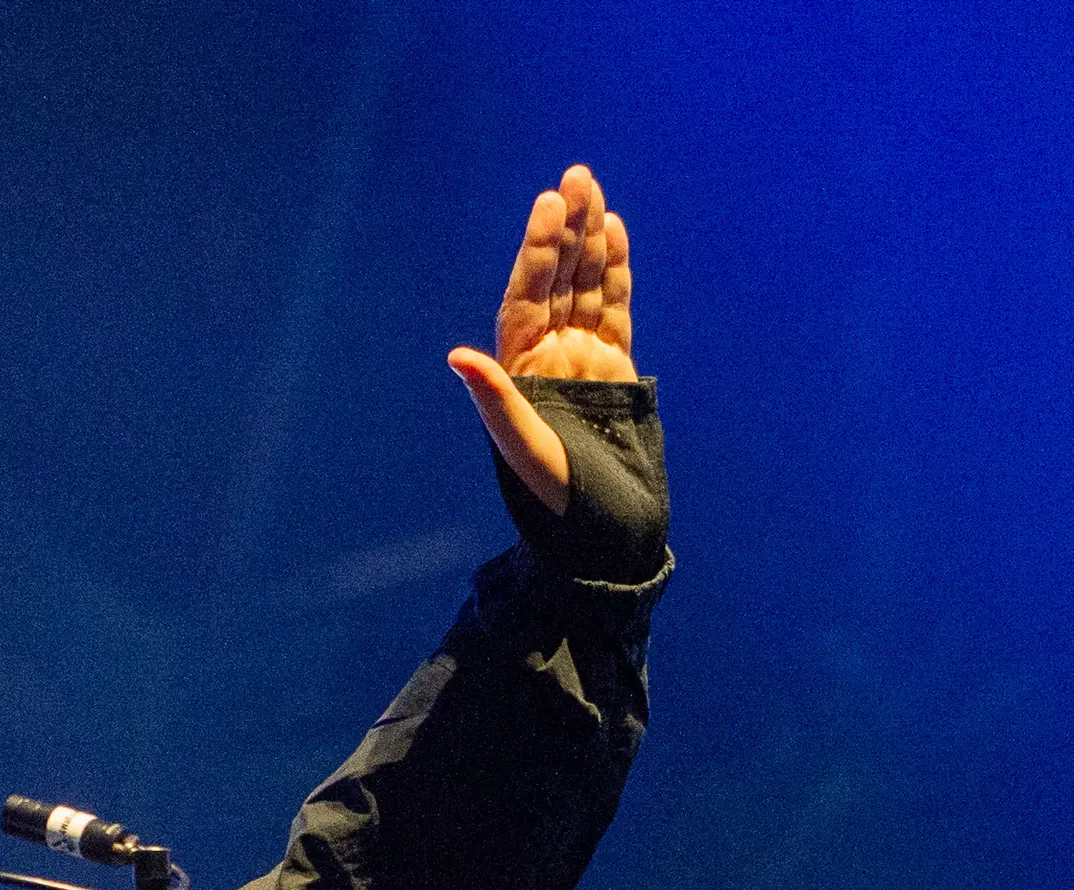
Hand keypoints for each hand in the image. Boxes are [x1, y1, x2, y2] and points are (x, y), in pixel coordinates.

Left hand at [448, 165, 637, 515]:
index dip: (538, 251)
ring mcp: (582, 358)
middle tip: (575, 176)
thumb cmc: (559, 501)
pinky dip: (615, 272)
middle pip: (557, 280)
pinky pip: (614, 309)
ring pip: (586, 286)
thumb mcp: (524, 450)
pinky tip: (615, 233)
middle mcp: (547, 358)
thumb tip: (458, 356)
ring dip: (590, 239)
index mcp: (518, 372)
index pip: (527, 296)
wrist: (606, 530)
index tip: (547, 206)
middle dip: (566, 229)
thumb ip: (495, 402)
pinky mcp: (614, 368)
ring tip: (593, 191)